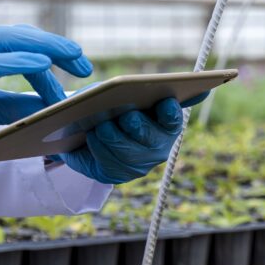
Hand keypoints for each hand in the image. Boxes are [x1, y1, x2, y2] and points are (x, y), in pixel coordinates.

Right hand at [0, 25, 90, 173]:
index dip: (50, 57)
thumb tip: (48, 107)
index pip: (19, 47)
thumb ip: (13, 105)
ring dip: (49, 49)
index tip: (74, 74)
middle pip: (21, 36)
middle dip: (57, 47)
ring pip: (13, 40)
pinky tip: (47, 65)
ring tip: (75, 59)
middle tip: (85, 64)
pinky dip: (24, 60)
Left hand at [54, 92, 208, 184]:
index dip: (170, 112)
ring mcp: (141, 164)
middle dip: (139, 127)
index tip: (166, 101)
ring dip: (114, 139)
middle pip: (151, 138)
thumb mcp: (120, 96)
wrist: (94, 133)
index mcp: (165, 124)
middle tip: (127, 116)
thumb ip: (126, 92)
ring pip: (128, 154)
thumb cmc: (113, 107)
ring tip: (101, 127)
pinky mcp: (120, 174)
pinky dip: (99, 149)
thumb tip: (115, 89)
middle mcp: (158, 146)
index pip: (172, 119)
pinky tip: (91, 137)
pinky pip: (110, 165)